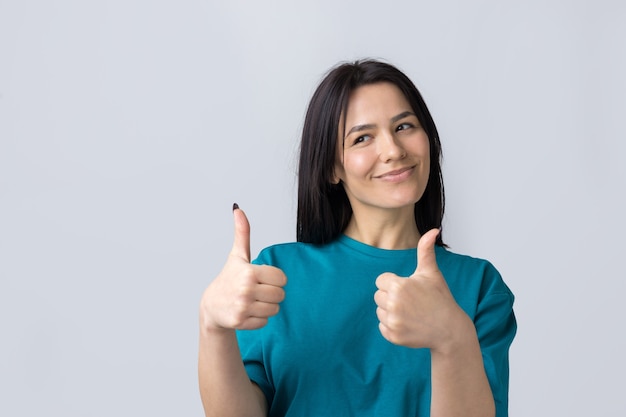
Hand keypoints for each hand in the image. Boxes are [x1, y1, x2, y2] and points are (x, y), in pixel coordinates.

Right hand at [200, 206, 286, 330]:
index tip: (262, 278)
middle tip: (258, 291)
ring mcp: (243, 307)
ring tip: (252, 301)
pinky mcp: (241, 322)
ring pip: (275, 309)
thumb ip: (242, 233)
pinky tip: (247, 312)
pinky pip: (265, 321)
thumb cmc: (228, 278)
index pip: (282, 278)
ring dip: (267, 306)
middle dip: (272, 294)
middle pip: (280, 295)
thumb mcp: (237, 256)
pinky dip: (259, 318)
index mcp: (249, 272)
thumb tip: (238, 208)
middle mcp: (246, 290)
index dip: (275, 279)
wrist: (211, 306)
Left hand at [374, 229, 466, 349]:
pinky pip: (382, 327)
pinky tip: (408, 324)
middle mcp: (393, 304)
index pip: (381, 281)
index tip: (409, 289)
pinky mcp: (393, 336)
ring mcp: (393, 322)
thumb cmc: (440, 298)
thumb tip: (433, 229)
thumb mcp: (431, 273)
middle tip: (411, 302)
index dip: (394, 283)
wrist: (449, 330)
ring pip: (379, 311)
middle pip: (378, 296)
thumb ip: (426, 250)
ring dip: (391, 312)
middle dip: (391, 297)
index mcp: (398, 286)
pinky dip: (392, 326)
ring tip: (410, 313)